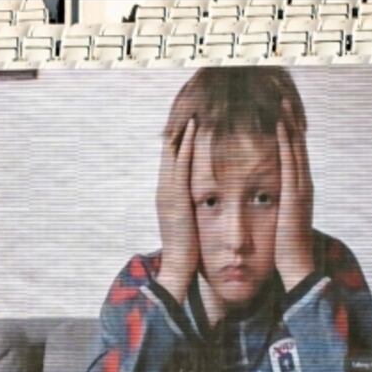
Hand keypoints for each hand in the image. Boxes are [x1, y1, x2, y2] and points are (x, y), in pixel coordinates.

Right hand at [155, 118, 199, 303]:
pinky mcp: (173, 195)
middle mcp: (165, 187)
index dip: (182, 135)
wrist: (179, 269)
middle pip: (171, 147)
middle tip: (190, 101)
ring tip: (192, 105)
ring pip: (173, 150)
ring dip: (182, 126)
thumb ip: (195, 206)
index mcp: (170, 193)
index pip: (174, 157)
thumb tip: (206, 196)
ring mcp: (167, 190)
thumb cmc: (189, 250)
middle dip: (180, 124)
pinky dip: (185, 142)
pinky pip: (179, 161)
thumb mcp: (191, 221)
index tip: (193, 116)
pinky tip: (193, 125)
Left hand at [275, 100, 314, 291]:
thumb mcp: (277, 221)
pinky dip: (287, 141)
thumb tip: (261, 200)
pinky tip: (280, 124)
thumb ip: (273, 207)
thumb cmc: (283, 250)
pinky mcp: (296, 194)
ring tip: (282, 101)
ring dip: (290, 123)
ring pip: (296, 148)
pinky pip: (291, 161)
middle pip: (297, 145)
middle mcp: (302, 185)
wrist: (295, 269)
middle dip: (291, 121)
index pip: (292, 155)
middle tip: (283, 97)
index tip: (278, 113)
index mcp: (296, 191)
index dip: (287, 133)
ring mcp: (301, 187)